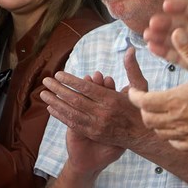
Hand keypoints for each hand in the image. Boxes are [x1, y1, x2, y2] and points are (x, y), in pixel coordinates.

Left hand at [41, 48, 147, 171]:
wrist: (144, 137)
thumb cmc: (141, 108)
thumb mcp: (141, 88)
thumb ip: (132, 69)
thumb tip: (129, 50)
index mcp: (113, 100)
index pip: (87, 88)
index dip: (70, 80)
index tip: (58, 74)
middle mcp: (103, 113)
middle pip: (75, 99)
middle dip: (58, 89)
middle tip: (45, 81)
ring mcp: (97, 125)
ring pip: (71, 112)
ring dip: (55, 102)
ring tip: (43, 93)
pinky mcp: (93, 133)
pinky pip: (73, 123)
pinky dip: (61, 115)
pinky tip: (51, 108)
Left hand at [129, 28, 187, 149]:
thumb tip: (176, 32)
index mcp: (174, 101)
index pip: (141, 101)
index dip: (134, 95)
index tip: (133, 90)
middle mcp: (176, 120)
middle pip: (147, 118)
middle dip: (144, 109)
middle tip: (146, 101)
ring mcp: (186, 135)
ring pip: (159, 132)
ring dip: (156, 122)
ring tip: (160, 112)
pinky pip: (176, 143)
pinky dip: (171, 136)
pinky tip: (177, 129)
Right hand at [144, 0, 187, 88]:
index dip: (182, 6)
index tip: (166, 4)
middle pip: (184, 24)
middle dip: (167, 23)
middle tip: (151, 23)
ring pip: (177, 41)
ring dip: (161, 37)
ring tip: (145, 36)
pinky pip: (179, 58)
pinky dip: (165, 53)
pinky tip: (152, 49)